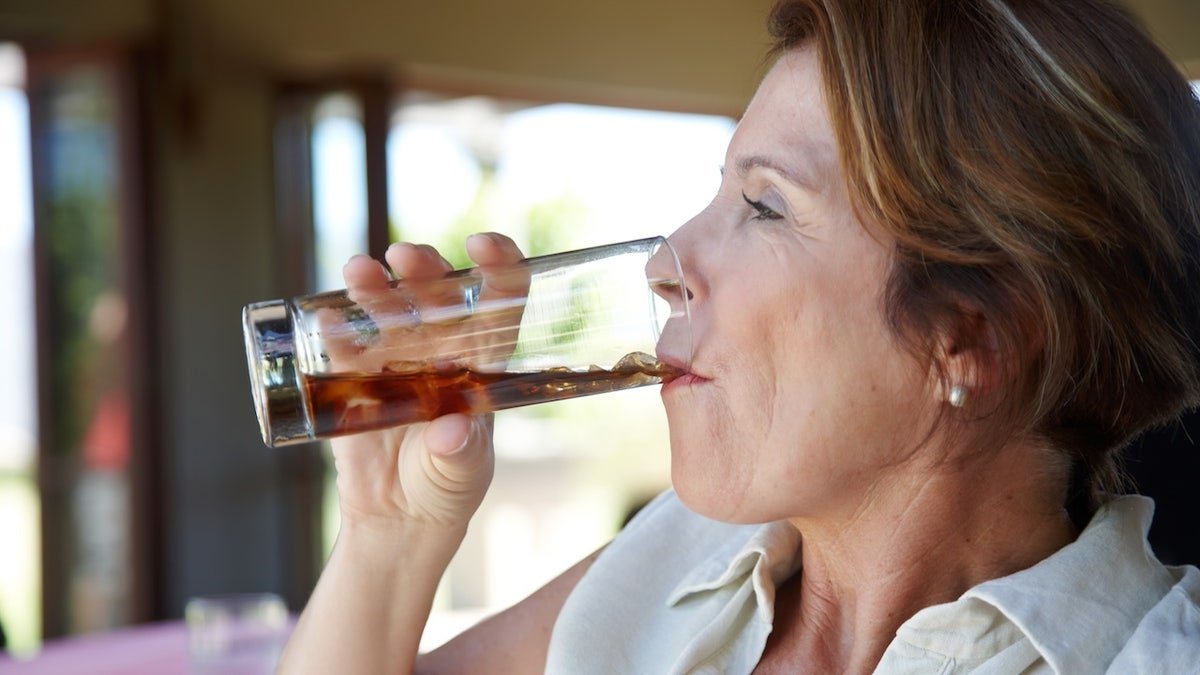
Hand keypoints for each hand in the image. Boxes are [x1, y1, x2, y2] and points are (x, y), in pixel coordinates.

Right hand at [328, 233, 525, 531]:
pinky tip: (327, 317)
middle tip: (406, 257)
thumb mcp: (462, 472)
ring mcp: (395, 358)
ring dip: (374, 285)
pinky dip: (335, 329)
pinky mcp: (353, 377)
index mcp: (480, 360)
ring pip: (386, 307)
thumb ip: (460, 452)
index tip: (483, 245)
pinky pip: (343, 344)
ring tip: (359, 272)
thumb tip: (452, 430)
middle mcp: (440, 348)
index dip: (498, 265)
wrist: (399, 516)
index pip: (500, 300)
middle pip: (436, 293)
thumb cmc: (447, 486)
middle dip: (424, 267)